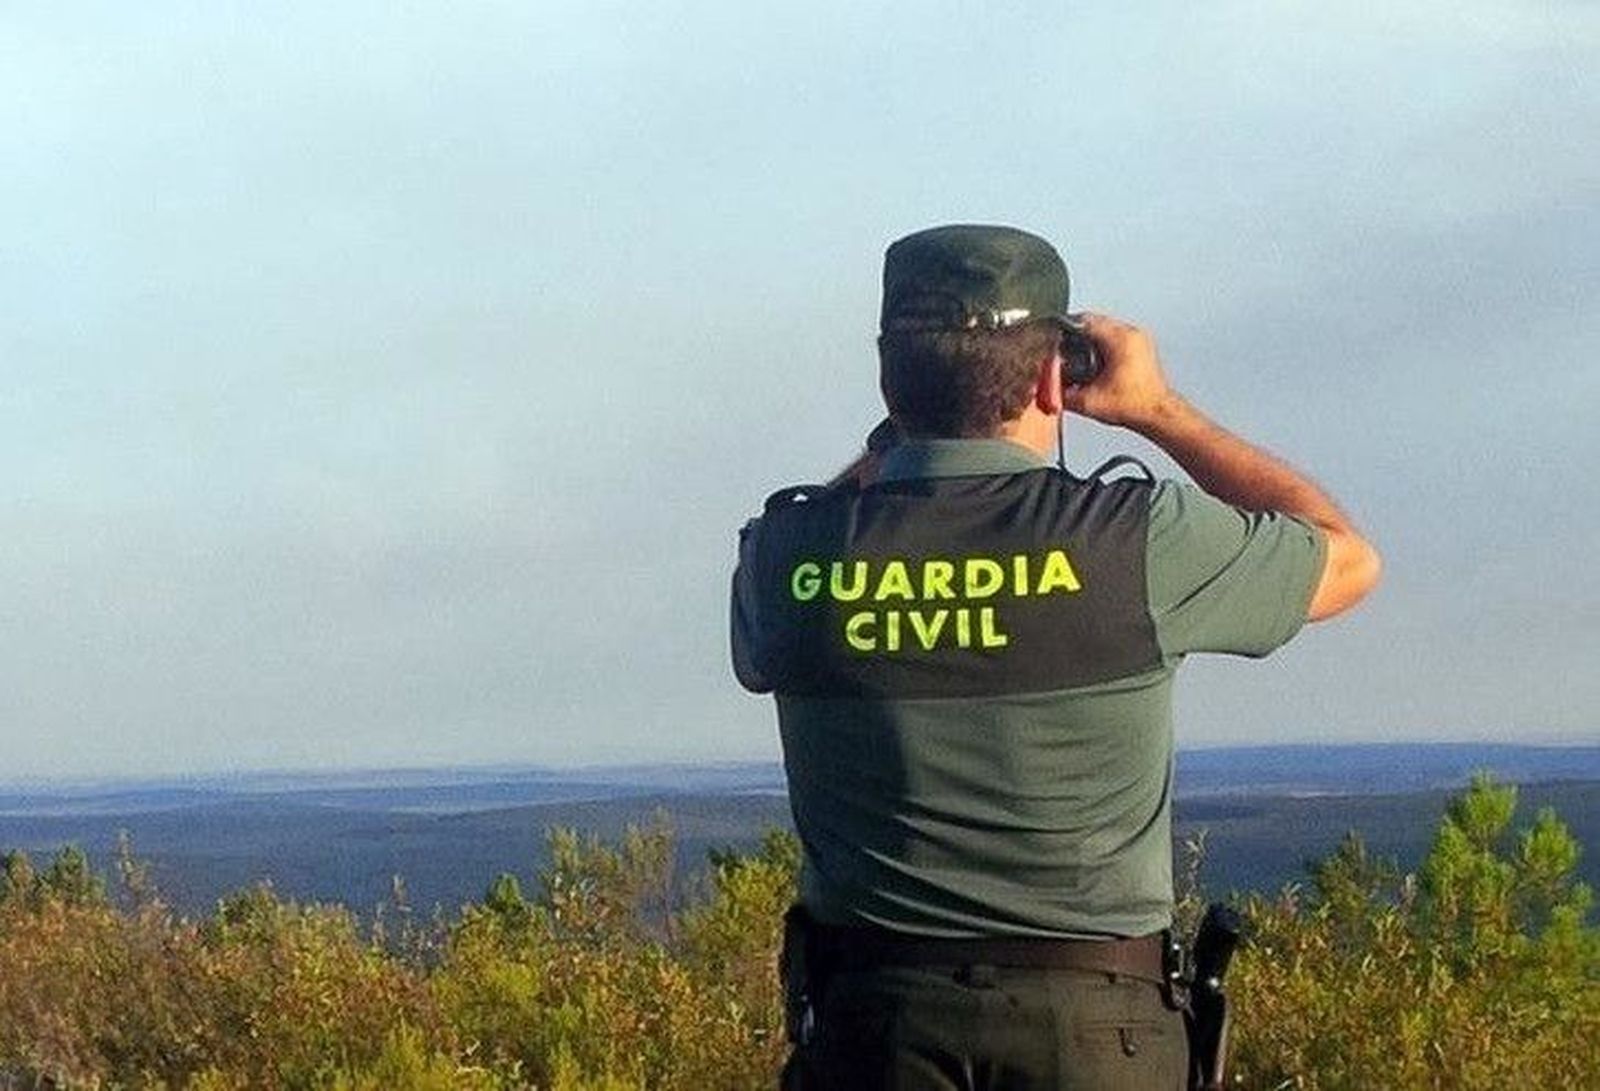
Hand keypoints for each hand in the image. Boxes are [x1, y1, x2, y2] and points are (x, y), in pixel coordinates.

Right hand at [1061, 314, 1175, 431]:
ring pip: (1104, 328)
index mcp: (1120, 339)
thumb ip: (1061, 394)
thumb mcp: (1087, 402)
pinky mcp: (1140, 348)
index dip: (1062, 329)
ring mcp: (1137, 339)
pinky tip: (1092, 363)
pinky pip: (1114, 337)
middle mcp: (1131, 334)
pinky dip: (1100, 345)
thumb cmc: (1133, 406)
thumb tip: (1046, 388)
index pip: (1083, 321)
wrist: (1156, 414)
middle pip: (1093, 322)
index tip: (1051, 336)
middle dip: (1073, 335)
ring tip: (1075, 356)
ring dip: (1087, 339)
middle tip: (1060, 348)